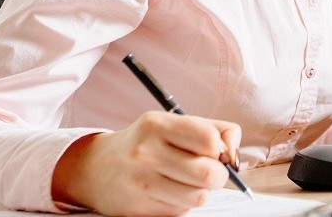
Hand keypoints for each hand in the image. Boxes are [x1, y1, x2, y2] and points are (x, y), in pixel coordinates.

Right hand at [51, 111, 241, 216]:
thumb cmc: (145, 143)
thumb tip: (235, 154)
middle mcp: (146, 152)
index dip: (222, 149)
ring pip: (198, 197)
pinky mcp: (139, 209)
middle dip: (218, 176)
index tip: (216, 152)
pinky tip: (168, 192)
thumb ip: (212, 129)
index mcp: (157, 124)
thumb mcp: (172, 124)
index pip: (209, 139)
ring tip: (186, 182)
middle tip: (209, 172)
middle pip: (208, 173)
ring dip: (200, 192)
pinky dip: (182, 204)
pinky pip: (181, 212)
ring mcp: (141, 183)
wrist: (96, 168)